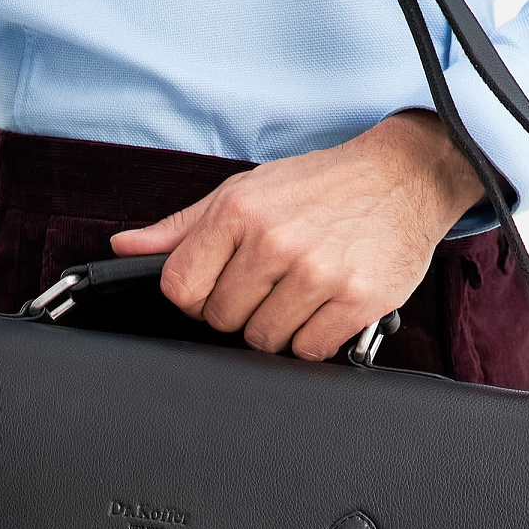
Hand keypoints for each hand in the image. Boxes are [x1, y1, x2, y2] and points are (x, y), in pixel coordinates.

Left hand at [111, 110, 485, 359]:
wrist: (404, 176)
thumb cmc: (319, 187)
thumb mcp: (244, 192)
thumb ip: (181, 229)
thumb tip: (124, 247)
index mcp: (239, 212)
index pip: (180, 289)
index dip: (195, 298)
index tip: (218, 287)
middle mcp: (275, 241)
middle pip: (222, 321)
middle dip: (240, 310)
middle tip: (270, 283)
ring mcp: (317, 273)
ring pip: (262, 341)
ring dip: (277, 326)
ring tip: (300, 291)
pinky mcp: (356, 300)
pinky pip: (308, 351)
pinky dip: (313, 338)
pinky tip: (324, 307)